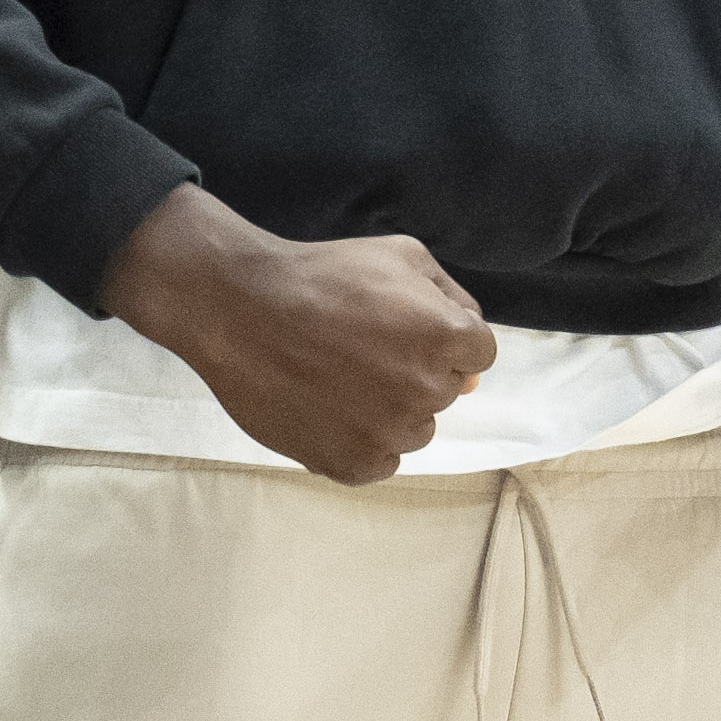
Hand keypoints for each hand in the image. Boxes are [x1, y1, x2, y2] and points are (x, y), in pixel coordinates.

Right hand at [102, 185, 498, 484]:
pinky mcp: (353, 464)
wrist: (243, 309)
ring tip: (341, 378)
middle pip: (443, 391)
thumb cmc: (324, 274)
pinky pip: (381, 461)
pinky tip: (330, 408)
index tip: (401, 330)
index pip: (477, 355)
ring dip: (390, 409)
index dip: (440, 339)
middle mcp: (427, 389)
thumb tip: (473, 364)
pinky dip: (362, 441)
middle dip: (415, 370)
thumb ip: (453, 300)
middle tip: (362, 348)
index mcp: (446, 336)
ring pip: (414, 429)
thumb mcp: (402, 256)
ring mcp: (389, 432)